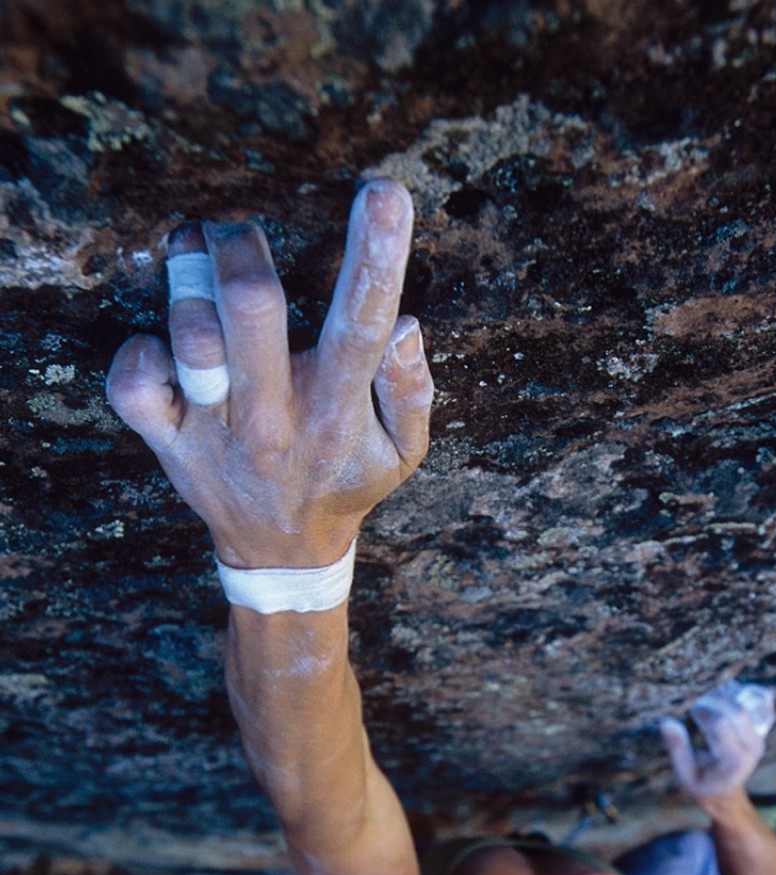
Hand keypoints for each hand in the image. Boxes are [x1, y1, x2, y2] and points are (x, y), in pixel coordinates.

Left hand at [106, 179, 432, 567]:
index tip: (385, 192)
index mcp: (338, 412)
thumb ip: (413, 388)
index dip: (377, 253)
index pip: (362, 322)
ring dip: (187, 277)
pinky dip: (139, 350)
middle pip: (251, 308)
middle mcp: (274, 418)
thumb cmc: (347, 483)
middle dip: (241, 248)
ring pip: (190, 336)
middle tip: (239, 230)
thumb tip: (406, 324)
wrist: (281, 551)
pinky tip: (163, 341)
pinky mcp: (169, 442)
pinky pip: (132, 385)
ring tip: (193, 246)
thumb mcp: (406, 451)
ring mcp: (216, 431)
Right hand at [660, 684, 773, 801]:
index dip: (702, 711)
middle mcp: (752, 749)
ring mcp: (759, 739)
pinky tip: (722, 698)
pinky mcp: (760, 733)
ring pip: (745, 705)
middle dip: (713, 700)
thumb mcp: (685, 776)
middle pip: (737, 710)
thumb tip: (667, 722)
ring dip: (724, 696)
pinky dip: (739, 696)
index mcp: (734, 760)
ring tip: (707, 702)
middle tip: (697, 705)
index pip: (720, 722)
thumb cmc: (703, 785)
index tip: (690, 712)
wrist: (726, 794)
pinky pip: (756, 705)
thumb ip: (677, 749)